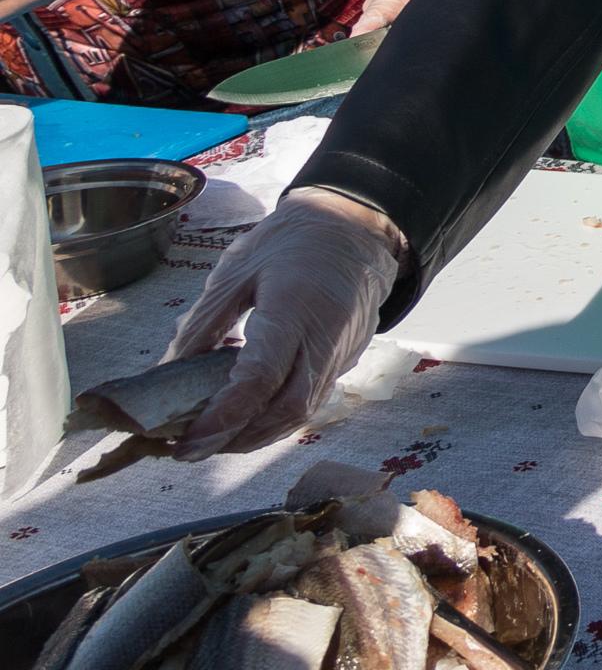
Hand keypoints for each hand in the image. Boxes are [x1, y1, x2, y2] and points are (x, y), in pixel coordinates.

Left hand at [167, 187, 406, 456]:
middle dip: (235, 438)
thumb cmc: (292, 241)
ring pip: (301, 413)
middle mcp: (324, 338)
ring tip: (212, 440)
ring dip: (255, 435)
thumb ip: (203, 324)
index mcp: (293, 308)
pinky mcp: (348, 359)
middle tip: (188, 450)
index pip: (259, 379)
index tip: (181, 440)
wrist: (358, 228)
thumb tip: (164, 375)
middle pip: (285, 410)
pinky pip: (312, 400)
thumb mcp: (236, 270)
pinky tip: (247, 418)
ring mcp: (343, 352)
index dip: (220, 417)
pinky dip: (276, 419)